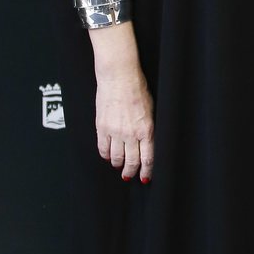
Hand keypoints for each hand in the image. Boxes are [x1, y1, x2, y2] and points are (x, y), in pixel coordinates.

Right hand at [94, 55, 153, 182]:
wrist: (119, 77)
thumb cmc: (137, 89)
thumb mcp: (151, 110)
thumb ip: (148, 129)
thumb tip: (147, 144)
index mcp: (146, 130)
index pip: (148, 158)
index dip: (146, 170)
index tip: (144, 176)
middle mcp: (131, 133)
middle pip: (131, 161)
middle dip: (131, 172)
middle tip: (129, 176)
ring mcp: (115, 131)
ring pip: (116, 157)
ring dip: (118, 164)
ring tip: (119, 166)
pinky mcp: (102, 127)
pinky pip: (103, 148)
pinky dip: (105, 155)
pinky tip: (108, 156)